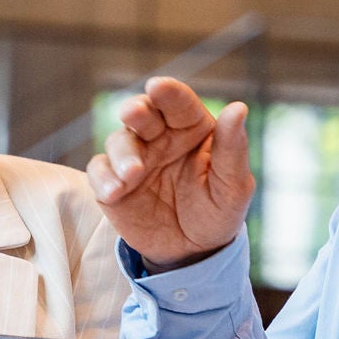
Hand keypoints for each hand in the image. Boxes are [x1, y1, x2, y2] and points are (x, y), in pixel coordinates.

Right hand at [87, 77, 254, 270]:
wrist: (193, 251)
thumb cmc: (218, 211)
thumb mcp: (233, 185)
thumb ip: (232, 148)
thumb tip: (238, 107)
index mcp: (190, 127)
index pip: (178, 102)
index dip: (167, 92)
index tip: (159, 87)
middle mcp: (159, 136)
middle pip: (142, 112)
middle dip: (136, 110)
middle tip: (133, 114)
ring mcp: (133, 158)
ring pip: (118, 140)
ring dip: (123, 153)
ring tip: (133, 173)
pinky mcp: (112, 183)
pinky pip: (99, 171)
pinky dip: (103, 178)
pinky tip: (115, 191)